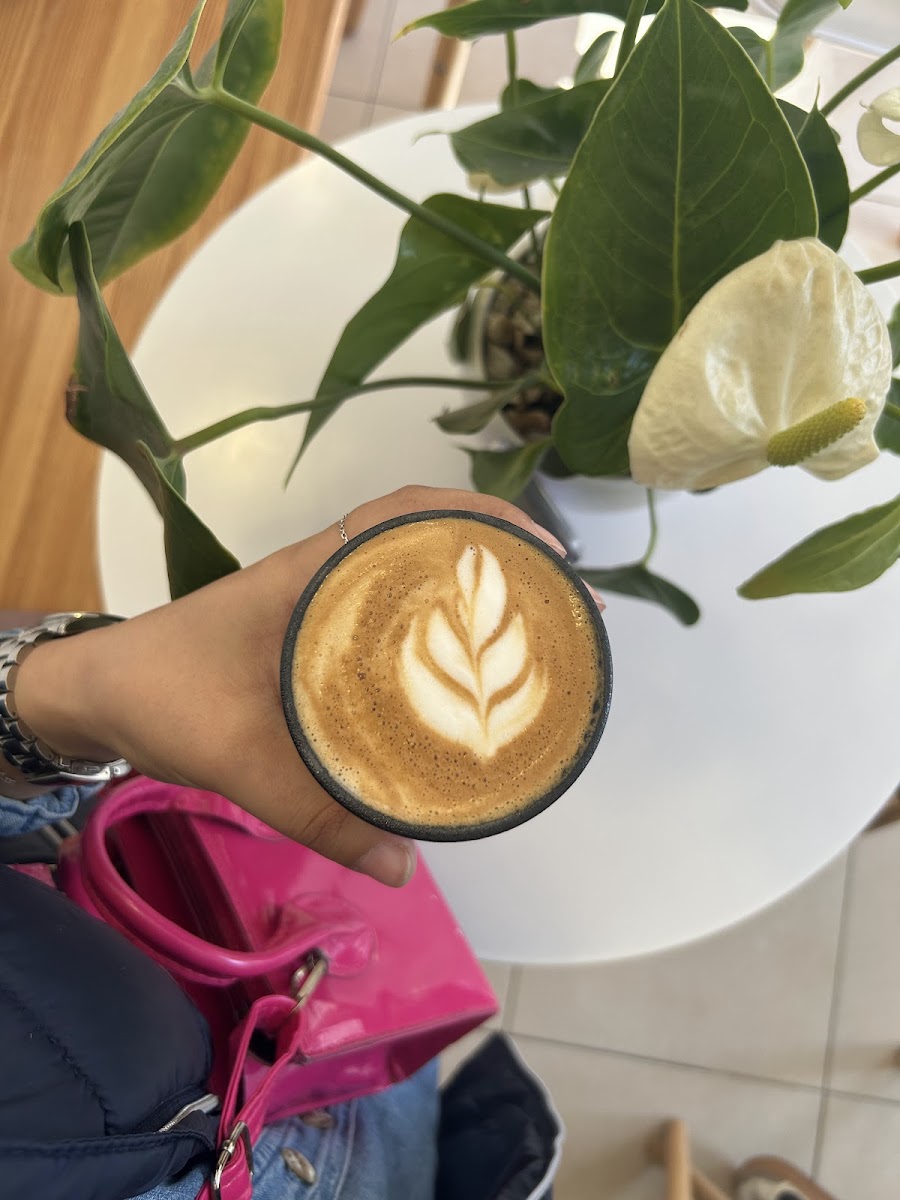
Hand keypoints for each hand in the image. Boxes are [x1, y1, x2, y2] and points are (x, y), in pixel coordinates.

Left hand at [16, 486, 594, 885]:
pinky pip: (391, 624)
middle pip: (431, 543)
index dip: (485, 520)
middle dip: (503, 564)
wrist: (101, 694)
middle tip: (563, 613)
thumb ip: (318, 815)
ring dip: (474, 597)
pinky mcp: (315, 638)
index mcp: (314, 573)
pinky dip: (435, 638)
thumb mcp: (240, 758)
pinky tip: (462, 684)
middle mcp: (327, 576)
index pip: (410, 513)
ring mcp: (323, 605)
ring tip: (535, 643)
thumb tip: (406, 867)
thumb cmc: (164, 696)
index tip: (546, 557)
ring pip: (414, 583)